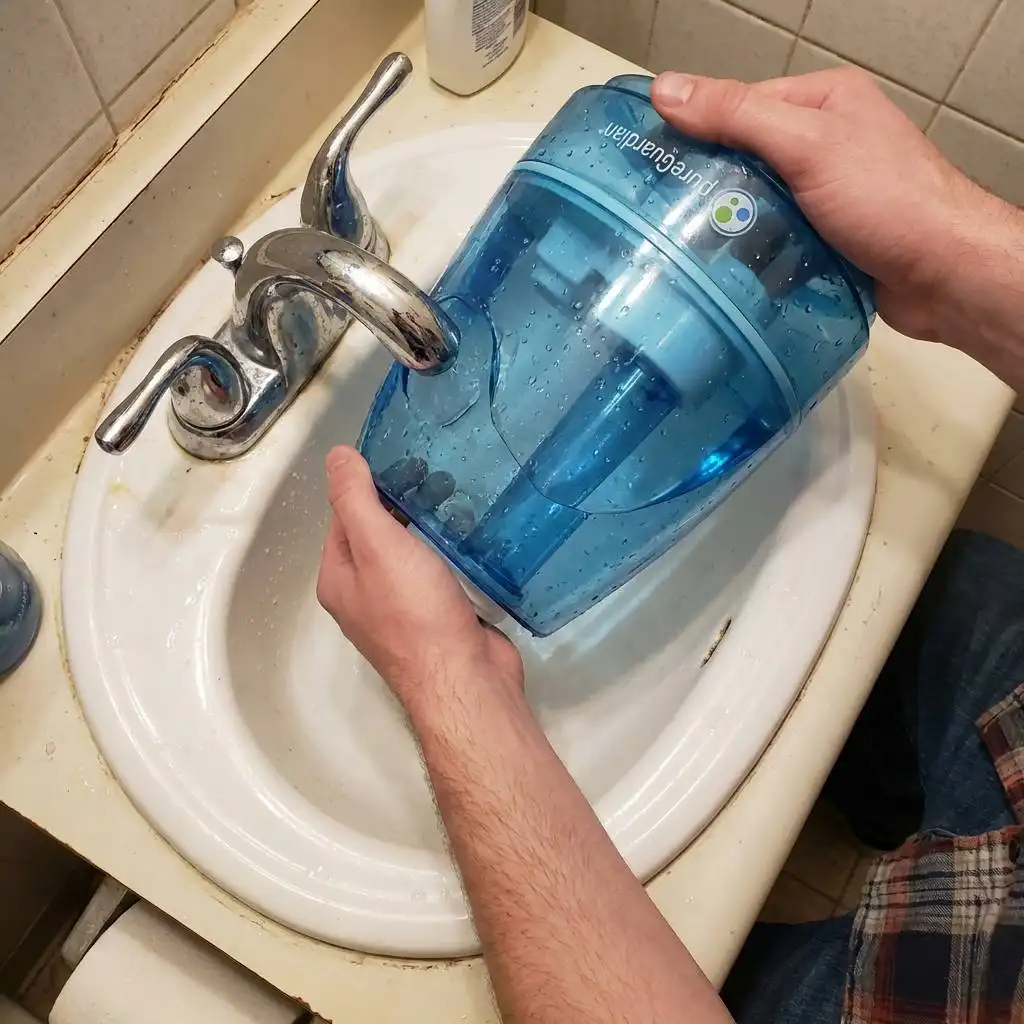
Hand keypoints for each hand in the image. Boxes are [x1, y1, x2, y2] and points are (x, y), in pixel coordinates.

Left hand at [316, 446, 522, 710]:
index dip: (367, 484)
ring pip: (410, 554)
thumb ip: (355, 499)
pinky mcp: (438, 618)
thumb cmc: (416, 613)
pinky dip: (451, 552)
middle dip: (402, 503)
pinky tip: (471, 535)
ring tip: (458, 495)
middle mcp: (364, 596)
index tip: (402, 457)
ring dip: (429, 526)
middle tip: (437, 472)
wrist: (465, 679)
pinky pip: (439, 573)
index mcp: (339, 579)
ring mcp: (402, 610)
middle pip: (378, 535)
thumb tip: (336, 456)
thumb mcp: (378, 545)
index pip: (344, 517)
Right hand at [651, 68, 996, 341]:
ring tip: (689, 249)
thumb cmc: (889, 200)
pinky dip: (754, 255)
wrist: (945, 274)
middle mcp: (826, 143)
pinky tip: (730, 271)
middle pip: (745, 159)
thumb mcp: (806, 145)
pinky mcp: (827, 238)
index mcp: (823, 102)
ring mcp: (827, 194)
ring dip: (732, 227)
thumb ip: (736, 116)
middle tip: (666, 216)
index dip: (698, 132)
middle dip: (712, 188)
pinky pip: (775, 240)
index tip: (656, 163)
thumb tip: (666, 89)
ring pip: (758, 204)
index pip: (741, 106)